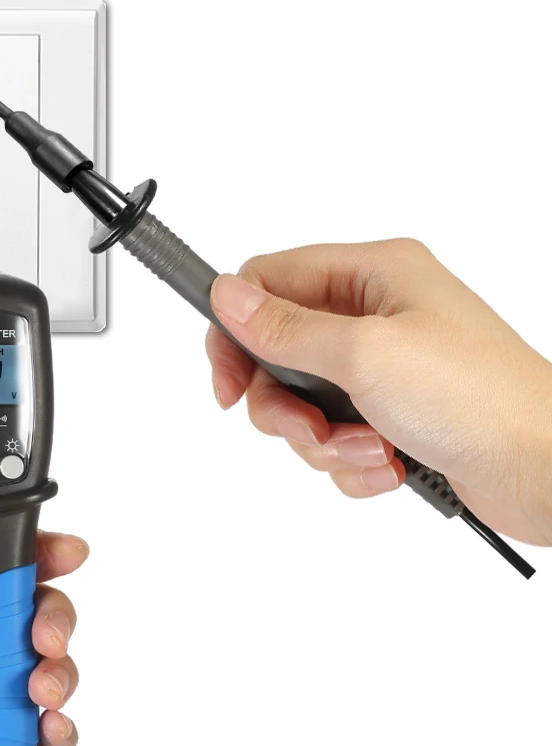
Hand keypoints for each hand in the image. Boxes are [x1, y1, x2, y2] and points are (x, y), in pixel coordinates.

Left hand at [0, 506, 87, 745]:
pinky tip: (49, 729)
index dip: (3, 553)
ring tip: (43, 682)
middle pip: (2, 618)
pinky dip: (54, 733)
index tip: (46, 548)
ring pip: (24, 674)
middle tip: (45, 626)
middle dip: (43, 609)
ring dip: (55, 667)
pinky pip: (26, 745)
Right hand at [205, 239, 551, 544]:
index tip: (228, 381)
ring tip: (370, 449)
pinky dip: (353, 461)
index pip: (270, 281)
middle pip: (278, 353)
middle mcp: (375, 316)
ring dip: (323, 441)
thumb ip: (285, 328)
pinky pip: (335, 440)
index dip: (237, 329)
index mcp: (373, 275)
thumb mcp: (364, 355)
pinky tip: (391, 466)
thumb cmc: (478, 398)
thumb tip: (225, 293)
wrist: (548, 470)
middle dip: (283, 404)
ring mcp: (384, 369)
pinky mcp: (391, 416)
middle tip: (306, 427)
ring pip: (303, 405)